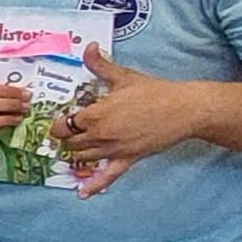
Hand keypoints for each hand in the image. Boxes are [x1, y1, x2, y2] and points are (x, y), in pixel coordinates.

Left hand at [51, 45, 200, 197]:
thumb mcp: (123, 77)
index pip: (63, 124)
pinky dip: (94, 186)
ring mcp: (114, 150)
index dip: (58, 123)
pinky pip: (108, 176)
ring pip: (83, 158)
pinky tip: (83, 194)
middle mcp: (100, 135)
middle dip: (64, 138)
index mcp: (95, 114)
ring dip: (75, 153)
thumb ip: (100, 64)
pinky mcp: (128, 159)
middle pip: (70, 143)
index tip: (59, 120)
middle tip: (65, 133)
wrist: (184, 110)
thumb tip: (88, 46)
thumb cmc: (153, 91)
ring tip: (73, 148)